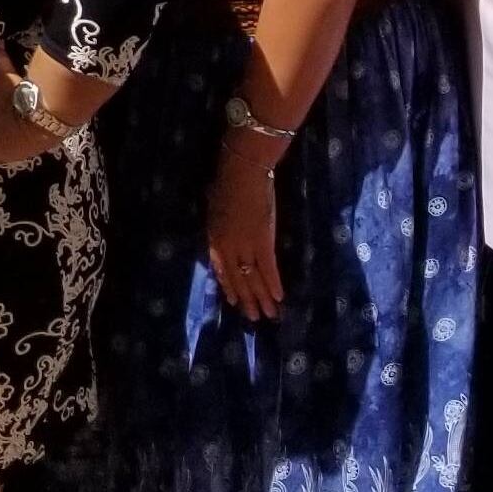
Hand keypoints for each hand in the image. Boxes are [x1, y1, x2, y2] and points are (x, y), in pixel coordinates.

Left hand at [205, 141, 283, 318]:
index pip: (220, 269)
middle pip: (237, 278)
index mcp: (213, 238)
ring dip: (262, 298)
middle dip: (246, 299)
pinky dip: (273, 284)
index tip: (235, 301)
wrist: (241, 173)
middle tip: (254, 318)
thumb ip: (219, 221)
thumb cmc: (226, 183)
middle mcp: (226, 247)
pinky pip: (268, 268)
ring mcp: (244, 246)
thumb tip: (222, 225)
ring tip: (269, 315)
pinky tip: (278, 297)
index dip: (229, 286)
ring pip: (252, 278)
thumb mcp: (215, 206)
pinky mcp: (262, 242)